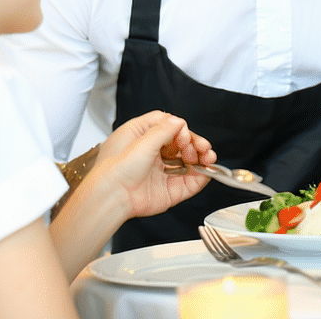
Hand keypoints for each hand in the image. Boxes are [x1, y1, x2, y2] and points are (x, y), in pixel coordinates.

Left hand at [95, 111, 215, 217]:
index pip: (167, 126)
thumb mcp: (141, 141)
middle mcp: (150, 155)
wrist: (112, 197)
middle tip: (201, 147)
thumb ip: (163, 130)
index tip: (183, 135)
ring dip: (200, 158)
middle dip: (194, 143)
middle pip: (180, 144)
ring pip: (186, 162)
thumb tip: (179, 122)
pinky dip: (201, 176)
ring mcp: (160, 173)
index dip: (179, 129)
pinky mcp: (167, 191)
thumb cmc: (114, 171)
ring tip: (208, 157)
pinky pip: (189, 183)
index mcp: (140, 138)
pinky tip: (207, 170)